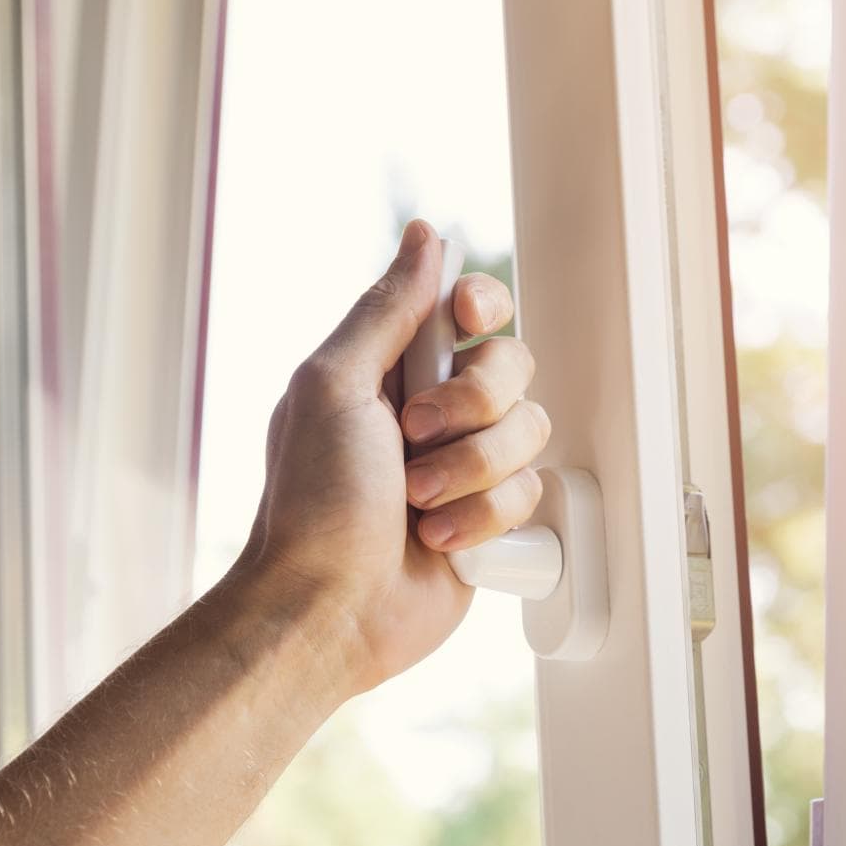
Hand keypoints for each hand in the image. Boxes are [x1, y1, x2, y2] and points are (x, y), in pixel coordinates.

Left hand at [241, 220, 549, 693]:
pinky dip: (484, 519)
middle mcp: (435, 411)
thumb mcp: (333, 386)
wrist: (329, 609)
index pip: (469, 308)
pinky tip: (438, 540)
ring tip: (417, 504)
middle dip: (472, 406)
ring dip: (472, 471)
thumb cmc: (313, 503)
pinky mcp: (491, 520)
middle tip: (414, 437)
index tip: (466, 323)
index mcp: (391, 368)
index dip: (482, 308)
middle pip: (512, 366)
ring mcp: (466, 466)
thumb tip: (425, 236)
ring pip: (530, 432)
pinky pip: (532, 495)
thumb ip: (388, 310)